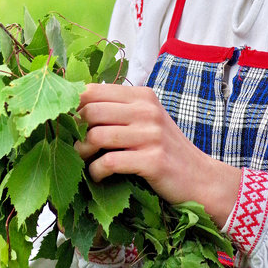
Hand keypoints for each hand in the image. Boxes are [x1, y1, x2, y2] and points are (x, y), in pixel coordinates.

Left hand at [75, 84, 240, 228]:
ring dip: (83, 153)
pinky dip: (97, 172)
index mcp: (142, 96)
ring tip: (85, 161)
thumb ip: (119, 112)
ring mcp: (151, 134)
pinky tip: (99, 176)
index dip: (73, 106)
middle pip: (91, 111)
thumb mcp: (146, 120)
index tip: (67, 123)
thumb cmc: (166, 149)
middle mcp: (147, 110)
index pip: (94, 90)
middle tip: (73, 146)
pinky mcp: (153, 160)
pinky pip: (110, 162)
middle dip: (74, 131)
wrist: (200, 177)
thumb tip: (75, 109)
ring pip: (97, 136)